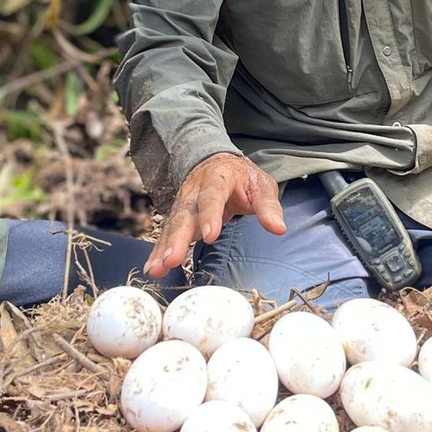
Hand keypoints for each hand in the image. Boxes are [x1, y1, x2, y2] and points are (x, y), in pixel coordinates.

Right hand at [145, 153, 285, 276]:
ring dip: (164, 248)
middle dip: (178, 238)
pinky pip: (166, 234)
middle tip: (173, 259)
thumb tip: (278, 228)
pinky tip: (153, 268)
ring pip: (172, 226)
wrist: (217, 163)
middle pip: (185, 214)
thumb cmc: (243, 178)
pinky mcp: (178, 217)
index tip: (210, 236)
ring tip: (157, 269)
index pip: (212, 196)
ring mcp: (183, 204)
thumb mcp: (262, 186)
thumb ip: (268, 207)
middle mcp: (195, 191)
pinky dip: (158, 251)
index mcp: (218, 179)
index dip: (210, 216)